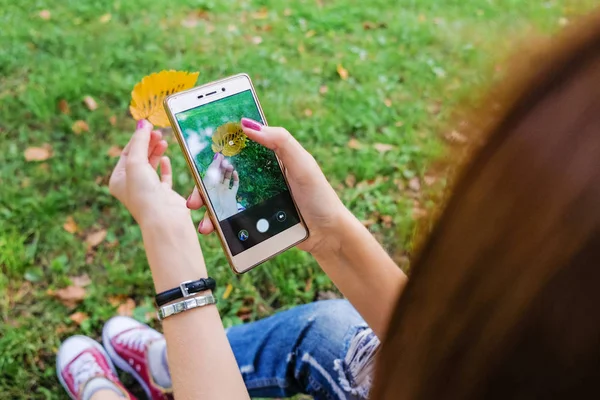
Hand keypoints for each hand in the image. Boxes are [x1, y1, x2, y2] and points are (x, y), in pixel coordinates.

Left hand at [109, 119, 189, 226]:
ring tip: (163, 141)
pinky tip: (166, 158)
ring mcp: (148, 190)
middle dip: (148, 143)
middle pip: (139, 158)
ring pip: (151, 166)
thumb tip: (142, 123)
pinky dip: (164, 166)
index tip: (148, 125)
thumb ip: (139, 141)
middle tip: (158, 132)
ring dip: (156, 152)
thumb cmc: (144, 193)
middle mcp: (131, 186)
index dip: (137, 138)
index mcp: (118, 180)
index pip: (127, 153)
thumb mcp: (136, 163)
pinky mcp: (163, 194)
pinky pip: (163, 177)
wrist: (164, 219)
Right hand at [187, 117, 347, 254]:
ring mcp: (255, 197)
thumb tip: (246, 123)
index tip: (194, 149)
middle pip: (222, 174)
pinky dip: (218, 222)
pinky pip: (232, 217)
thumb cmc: (319, 195)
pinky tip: (213, 229)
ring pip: (222, 197)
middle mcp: (257, 175)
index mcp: (268, 157)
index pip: (236, 145)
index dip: (215, 146)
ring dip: (207, 206)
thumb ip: (280, 141)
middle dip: (203, 184)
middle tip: (193, 197)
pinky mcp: (255, 217)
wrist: (328, 234)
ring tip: (201, 218)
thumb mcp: (302, 164)